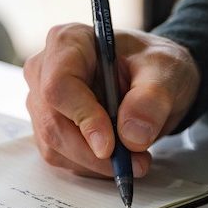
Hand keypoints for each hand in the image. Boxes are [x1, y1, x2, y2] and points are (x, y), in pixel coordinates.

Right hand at [23, 23, 199, 177]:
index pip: (58, 85)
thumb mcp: (166, 71)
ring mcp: (41, 100)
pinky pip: (59, 156)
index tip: (110, 147)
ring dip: (94, 162)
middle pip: (52, 122)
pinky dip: (89, 165)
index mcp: (68, 42)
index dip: (82, 118)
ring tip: (133, 158)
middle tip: (134, 162)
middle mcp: (44, 69)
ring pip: (54, 144)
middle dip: (93, 152)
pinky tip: (115, 156)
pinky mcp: (46, 125)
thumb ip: (152, 99)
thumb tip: (131, 136)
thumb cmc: (152, 65)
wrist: (152, 78)